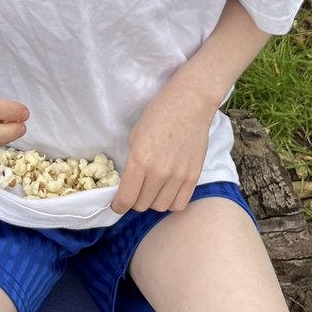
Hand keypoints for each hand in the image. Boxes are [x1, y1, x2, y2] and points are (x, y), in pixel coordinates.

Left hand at [111, 87, 210, 214]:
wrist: (189, 104)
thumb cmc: (158, 114)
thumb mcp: (135, 136)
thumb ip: (132, 162)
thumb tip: (129, 183)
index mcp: (140, 161)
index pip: (126, 198)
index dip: (118, 206)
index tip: (117, 205)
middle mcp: (159, 172)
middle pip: (142, 205)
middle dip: (134, 201)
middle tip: (135, 191)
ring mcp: (178, 176)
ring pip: (160, 207)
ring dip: (152, 202)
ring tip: (152, 190)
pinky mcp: (193, 177)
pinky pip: (179, 204)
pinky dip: (170, 202)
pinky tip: (167, 192)